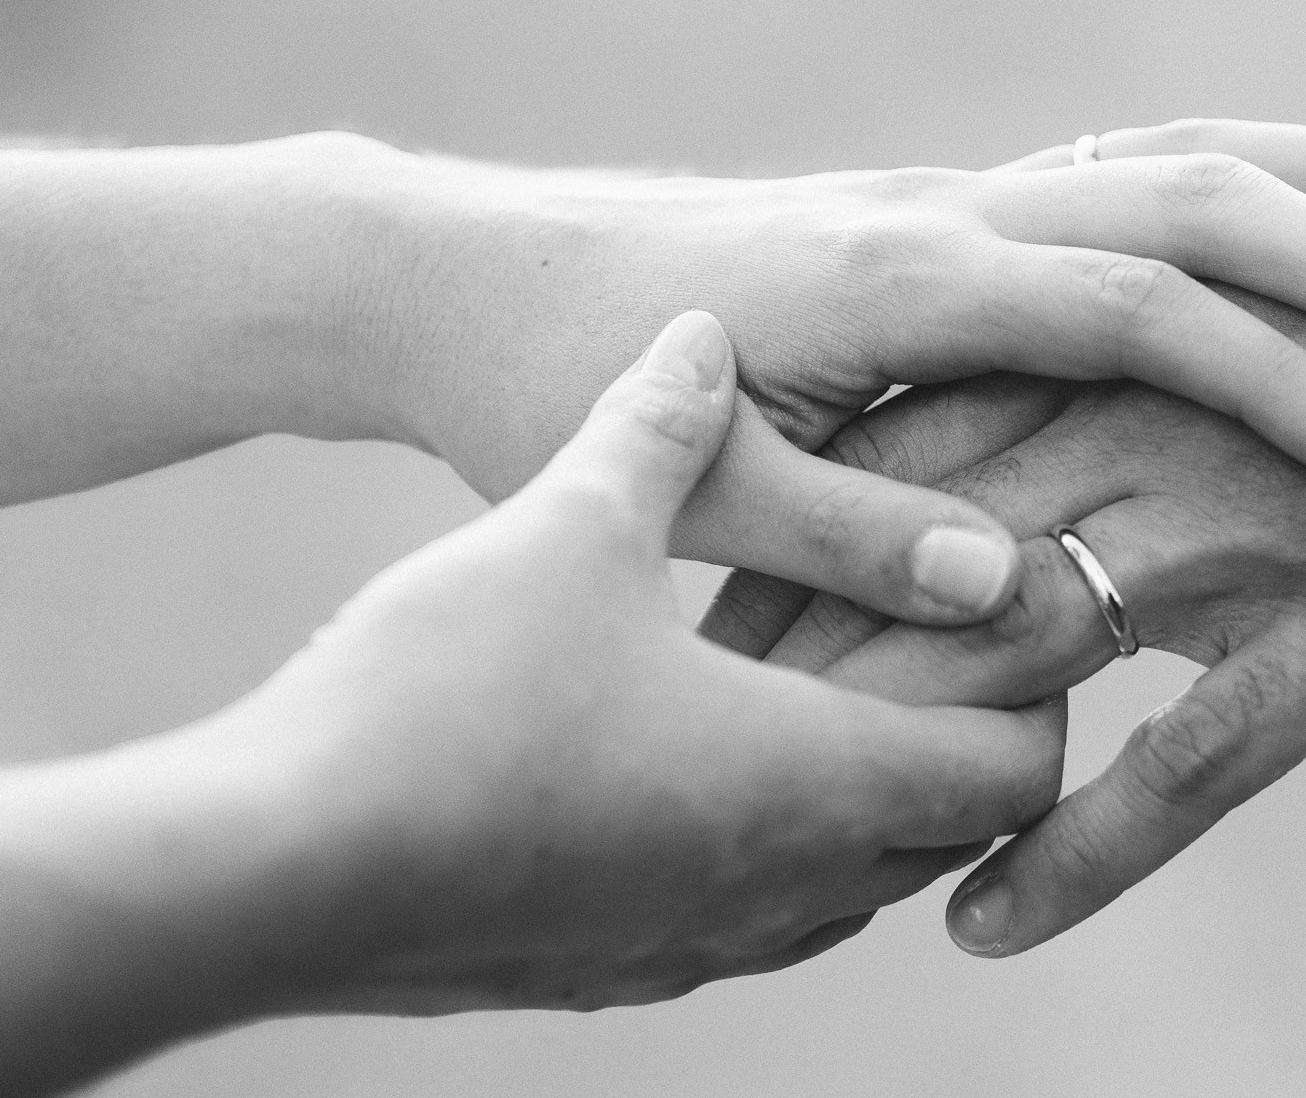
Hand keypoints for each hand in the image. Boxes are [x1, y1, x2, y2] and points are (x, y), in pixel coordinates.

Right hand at [0, 312, 1065, 1091]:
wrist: (271, 872)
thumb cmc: (446, 695)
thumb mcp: (572, 522)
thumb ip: (661, 422)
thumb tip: (702, 335)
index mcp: (817, 776)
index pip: (1022, 767)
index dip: (1033, 691)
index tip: (990, 609)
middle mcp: (787, 884)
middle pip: (951, 831)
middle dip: (953, 734)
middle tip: (904, 628)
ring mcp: (700, 943)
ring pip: (850, 880)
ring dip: (855, 789)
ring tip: (795, 678)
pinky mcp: (615, 971)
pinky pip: (747, 916)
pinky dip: (764, 843)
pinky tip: (680, 751)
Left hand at [335, 123, 1305, 626]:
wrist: (457, 274)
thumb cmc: (545, 377)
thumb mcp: (693, 475)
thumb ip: (855, 533)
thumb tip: (1009, 592)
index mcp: (896, 279)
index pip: (1120, 307)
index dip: (1264, 376)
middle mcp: (951, 224)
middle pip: (1190, 201)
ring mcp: (962, 212)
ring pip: (1182, 166)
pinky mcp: (953, 226)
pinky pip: (1132, 179)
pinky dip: (1256, 195)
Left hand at [703, 131, 1305, 956]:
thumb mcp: (1294, 336)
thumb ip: (1171, 389)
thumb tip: (1087, 466)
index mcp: (1135, 342)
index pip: (918, 440)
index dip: (802, 532)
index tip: (699, 613)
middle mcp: (1156, 419)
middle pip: (923, 538)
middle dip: (799, 638)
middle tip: (680, 735)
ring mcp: (1242, 519)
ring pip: (1015, 641)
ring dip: (896, 750)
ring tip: (788, 851)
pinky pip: (1181, 758)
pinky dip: (1081, 848)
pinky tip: (991, 924)